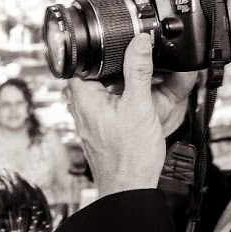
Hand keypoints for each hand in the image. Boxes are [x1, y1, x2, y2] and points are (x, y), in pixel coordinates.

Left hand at [65, 34, 194, 196]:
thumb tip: (140, 42)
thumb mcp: (139, 106)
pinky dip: (129, 99)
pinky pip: (113, 104)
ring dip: (128, 84)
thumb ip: (139, 71)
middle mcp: (82, 107)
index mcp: (83, 97)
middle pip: (98, 73)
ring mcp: (91, 119)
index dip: (103, 49)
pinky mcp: (102, 128)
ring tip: (149, 85)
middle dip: (122, 67)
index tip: (121, 43)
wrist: (129, 189)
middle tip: (142, 65)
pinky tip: (146, 104)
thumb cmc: (128, 157)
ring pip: (108, 89)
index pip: (83, 61)